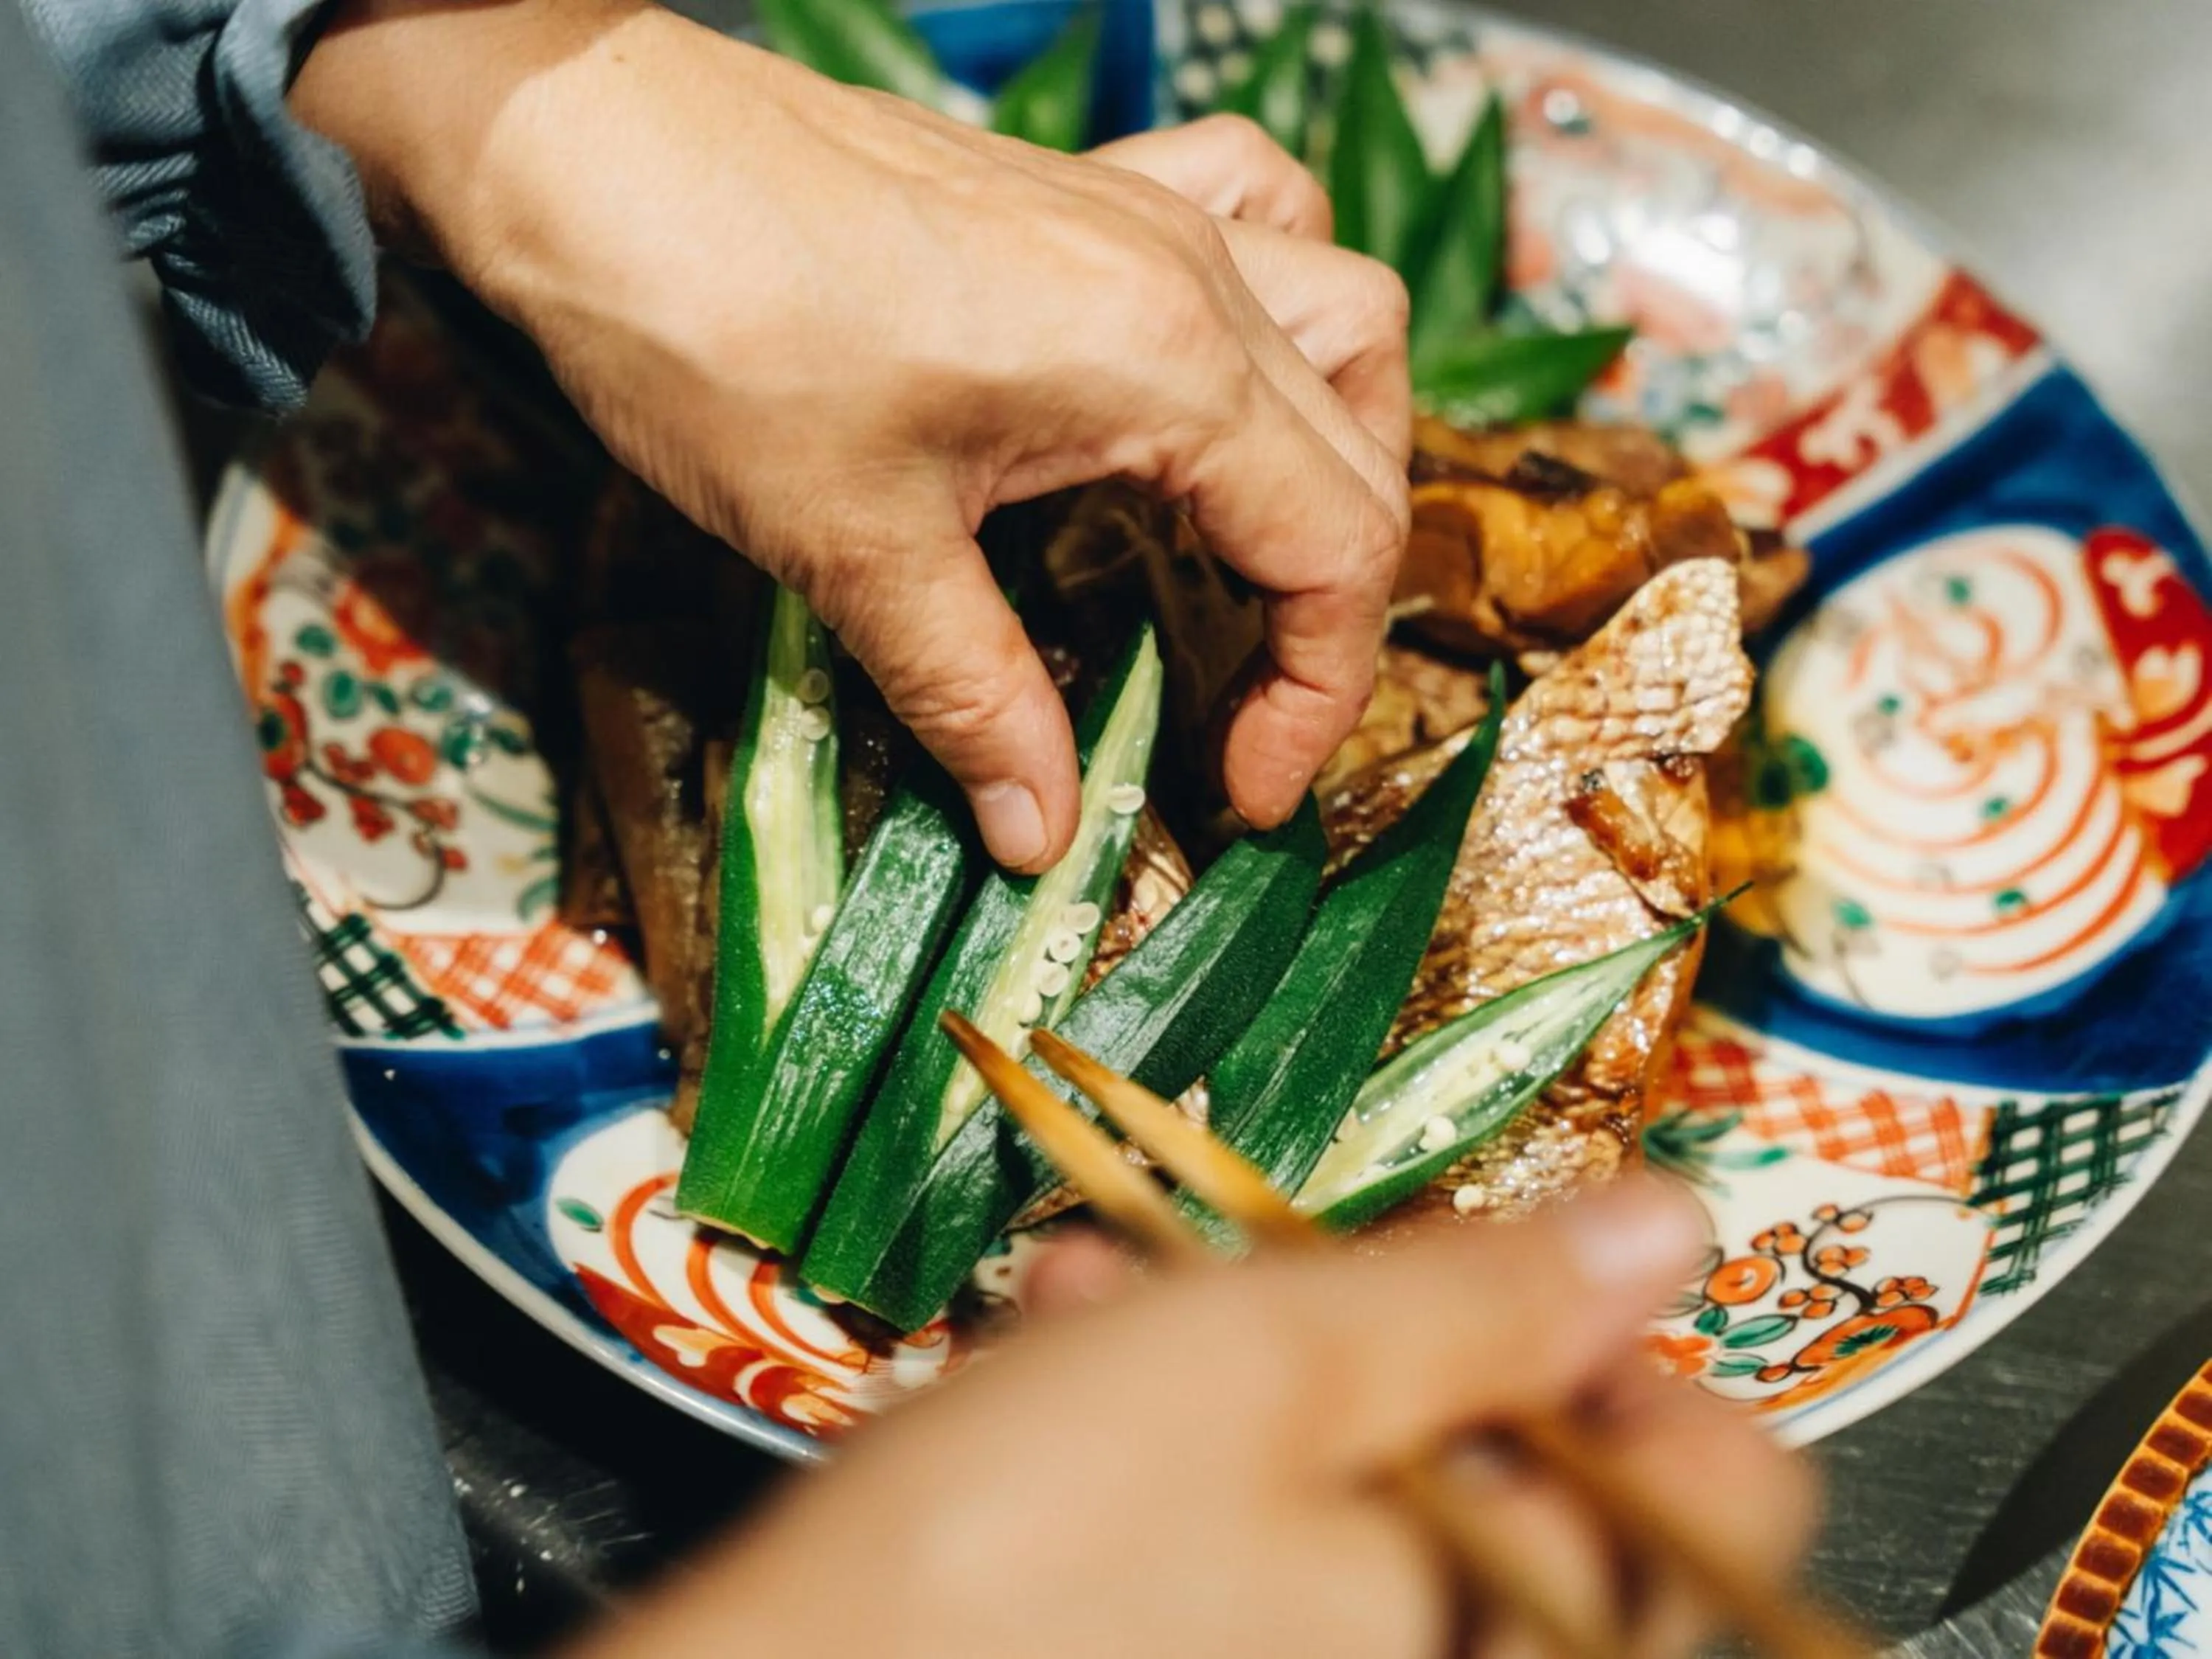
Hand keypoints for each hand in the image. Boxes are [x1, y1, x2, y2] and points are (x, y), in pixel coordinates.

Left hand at [293, 2, 1412, 869]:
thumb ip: (976, 697)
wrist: (582, 148)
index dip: (1311, 698)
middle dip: (1330, 609)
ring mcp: (1144, 215)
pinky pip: (1255, 217)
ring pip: (1344, 320)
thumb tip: (1041, 832)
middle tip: (1240, 713)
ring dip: (1343, 449)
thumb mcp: (853, 548)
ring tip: (1267, 551)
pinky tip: (1218, 368)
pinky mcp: (1083, 195)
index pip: (1337, 548)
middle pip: (1364, 451)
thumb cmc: (710, 329)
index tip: (1240, 790)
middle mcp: (1191, 272)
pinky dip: (1279, 302)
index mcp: (1166, 361)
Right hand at [561, 1184, 1816, 1658]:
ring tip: (1113, 1285)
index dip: (1633, 1352)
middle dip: (1392, 1330)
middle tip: (1269, 1248)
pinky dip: (1195, 1457)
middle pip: (1527, 1488)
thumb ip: (1489, 1296)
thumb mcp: (1269, 1361)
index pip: (1732, 1508)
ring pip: (1369, 1507)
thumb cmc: (1023, 1556)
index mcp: (1527, 1649)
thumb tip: (1672, 1228)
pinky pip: (1266, 1569)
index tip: (1510, 1267)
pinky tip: (1072, 1365)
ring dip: (1258, 1366)